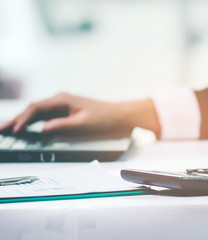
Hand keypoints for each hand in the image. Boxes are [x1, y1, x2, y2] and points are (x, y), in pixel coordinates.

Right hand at [0, 92, 159, 137]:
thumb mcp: (83, 124)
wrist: (120, 117)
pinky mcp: (67, 114)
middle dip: (17, 119)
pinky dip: (36, 124)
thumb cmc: (105, 118)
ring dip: (24, 122)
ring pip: (38, 114)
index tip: (13, 129)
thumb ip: (62, 126)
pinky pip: (47, 118)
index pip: (36, 108)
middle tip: (2, 129)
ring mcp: (63, 107)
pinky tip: (28, 130)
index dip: (22, 119)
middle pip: (33, 109)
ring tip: (9, 130)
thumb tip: (43, 128)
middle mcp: (61, 100)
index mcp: (63, 100)